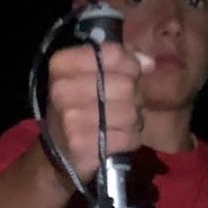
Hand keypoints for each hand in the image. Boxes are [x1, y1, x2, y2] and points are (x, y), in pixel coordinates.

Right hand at [46, 42, 153, 184]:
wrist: (58, 153)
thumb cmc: (77, 108)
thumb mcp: (85, 76)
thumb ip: (118, 62)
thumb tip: (149, 63)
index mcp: (62, 65)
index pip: (112, 54)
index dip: (130, 65)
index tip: (130, 76)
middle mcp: (63, 90)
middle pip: (126, 85)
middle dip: (133, 97)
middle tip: (124, 105)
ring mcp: (72, 120)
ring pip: (130, 112)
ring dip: (133, 120)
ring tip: (120, 123)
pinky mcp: (84, 146)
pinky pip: (128, 137)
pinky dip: (130, 139)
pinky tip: (118, 139)